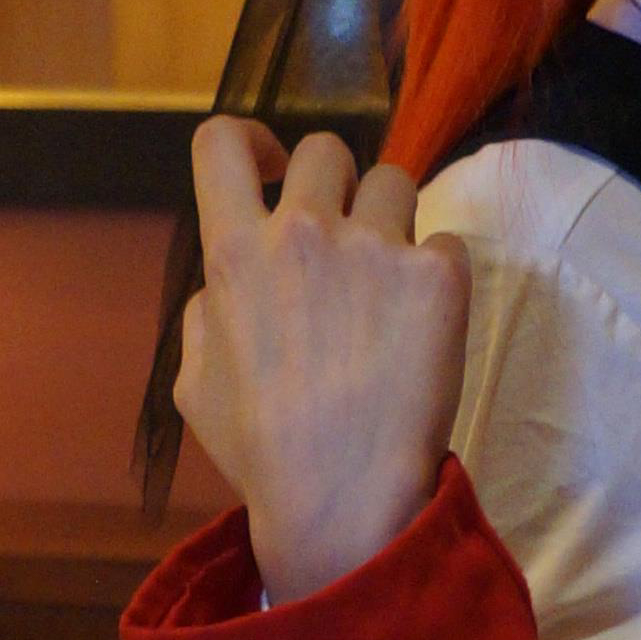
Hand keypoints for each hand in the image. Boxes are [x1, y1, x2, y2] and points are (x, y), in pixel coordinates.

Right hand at [174, 119, 470, 611]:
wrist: (343, 499)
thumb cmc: (263, 451)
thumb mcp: (196, 382)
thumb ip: (207, 310)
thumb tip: (226, 280)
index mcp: (234, 253)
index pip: (221, 143)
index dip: (249, 140)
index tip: (270, 166)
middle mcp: (304, 233)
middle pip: (326, 150)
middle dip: (334, 184)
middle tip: (344, 235)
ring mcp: (376, 249)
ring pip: (394, 182)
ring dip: (391, 218)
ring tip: (389, 281)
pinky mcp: (438, 276)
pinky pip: (444, 243)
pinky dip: (436, 276)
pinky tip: (423, 326)